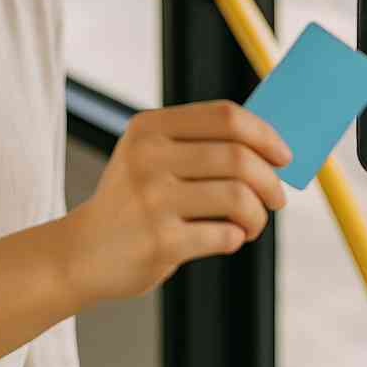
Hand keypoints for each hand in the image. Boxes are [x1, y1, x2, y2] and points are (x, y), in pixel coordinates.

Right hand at [60, 99, 291, 304]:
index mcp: (148, 127)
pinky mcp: (159, 241)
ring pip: (238, 197)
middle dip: (270, 181)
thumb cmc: (134, 201)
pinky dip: (236, 238)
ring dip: (258, 215)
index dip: (264, 134)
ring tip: (252, 224)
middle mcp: (148, 156)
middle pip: (238, 156)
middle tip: (277, 198)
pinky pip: (224, 235)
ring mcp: (152, 199)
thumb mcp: (150, 156)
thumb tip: (270, 146)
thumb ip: (198, 144)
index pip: (224, 116)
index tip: (283, 155)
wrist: (83, 251)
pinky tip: (226, 238)